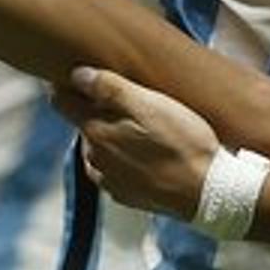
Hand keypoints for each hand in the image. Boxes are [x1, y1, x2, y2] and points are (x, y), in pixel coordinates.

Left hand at [50, 65, 222, 217]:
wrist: (207, 192)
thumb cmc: (182, 143)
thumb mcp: (150, 105)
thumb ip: (110, 88)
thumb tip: (77, 74)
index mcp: (96, 132)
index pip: (61, 102)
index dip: (69, 85)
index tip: (84, 75)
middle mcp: (94, 158)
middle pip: (83, 123)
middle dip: (97, 110)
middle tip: (131, 100)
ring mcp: (107, 179)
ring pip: (99, 147)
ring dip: (112, 135)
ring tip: (145, 129)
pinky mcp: (123, 194)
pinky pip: (113, 169)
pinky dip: (123, 159)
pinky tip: (147, 155)